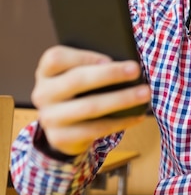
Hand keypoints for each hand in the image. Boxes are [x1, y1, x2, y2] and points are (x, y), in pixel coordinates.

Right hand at [31, 45, 150, 155]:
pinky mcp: (61, 137)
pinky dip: (120, 122)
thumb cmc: (80, 91)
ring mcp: (50, 118)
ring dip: (122, 99)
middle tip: (136, 70)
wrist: (64, 126)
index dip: (84, 56)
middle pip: (76, 80)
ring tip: (145, 93)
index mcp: (46, 72)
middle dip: (110, 74)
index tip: (110, 57)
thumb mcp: (80, 74)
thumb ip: (95, 66)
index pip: (56, 58)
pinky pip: (95, 129)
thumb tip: (126, 63)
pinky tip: (137, 115)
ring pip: (89, 107)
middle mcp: (42, 93)